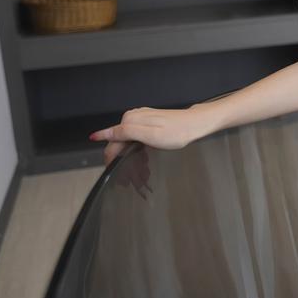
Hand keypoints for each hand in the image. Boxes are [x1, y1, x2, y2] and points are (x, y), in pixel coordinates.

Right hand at [89, 105, 208, 166]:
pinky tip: (145, 160)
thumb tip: (102, 133)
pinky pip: (136, 140)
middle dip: (125, 162)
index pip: (112, 143)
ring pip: (128, 143)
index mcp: (130, 120)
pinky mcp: (146, 123)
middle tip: (134, 179)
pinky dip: (139, 152)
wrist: (195, 124)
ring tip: (143, 173)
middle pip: (120, 144)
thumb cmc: (177, 132)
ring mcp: (139, 120)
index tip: (118, 174)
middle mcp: (132, 118)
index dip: (113, 161)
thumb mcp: (150, 135)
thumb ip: (125, 133)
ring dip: (133, 159)